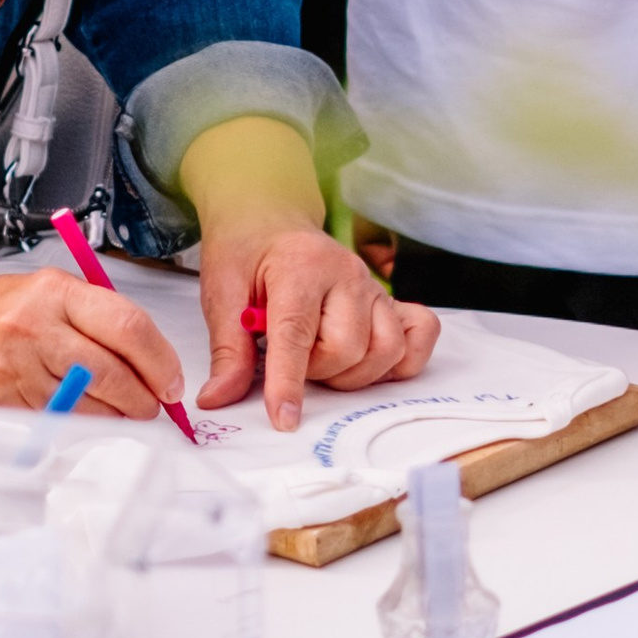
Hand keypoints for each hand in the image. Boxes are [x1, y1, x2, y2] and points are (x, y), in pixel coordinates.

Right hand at [0, 263, 190, 414]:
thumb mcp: (45, 292)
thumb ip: (96, 318)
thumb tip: (150, 360)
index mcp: (55, 293)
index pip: (129, 327)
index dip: (161, 361)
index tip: (171, 381)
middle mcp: (36, 328)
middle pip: (114, 373)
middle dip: (145, 399)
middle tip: (153, 406)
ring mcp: (16, 369)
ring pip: (89, 406)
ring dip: (116, 418)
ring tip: (120, 414)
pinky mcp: (2, 403)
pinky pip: (57, 424)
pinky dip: (79, 429)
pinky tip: (82, 420)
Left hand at [196, 220, 437, 427]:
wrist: (270, 219)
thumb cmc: (246, 252)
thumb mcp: (222, 294)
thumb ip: (227, 350)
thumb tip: (218, 398)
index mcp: (301, 267)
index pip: (298, 334)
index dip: (289, 382)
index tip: (283, 418)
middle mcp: (348, 274)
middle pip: (347, 349)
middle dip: (315, 371)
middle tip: (288, 357)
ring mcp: (375, 287)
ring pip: (386, 351)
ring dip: (352, 372)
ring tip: (320, 358)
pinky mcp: (390, 299)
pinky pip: (420, 334)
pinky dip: (401, 359)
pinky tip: (365, 360)